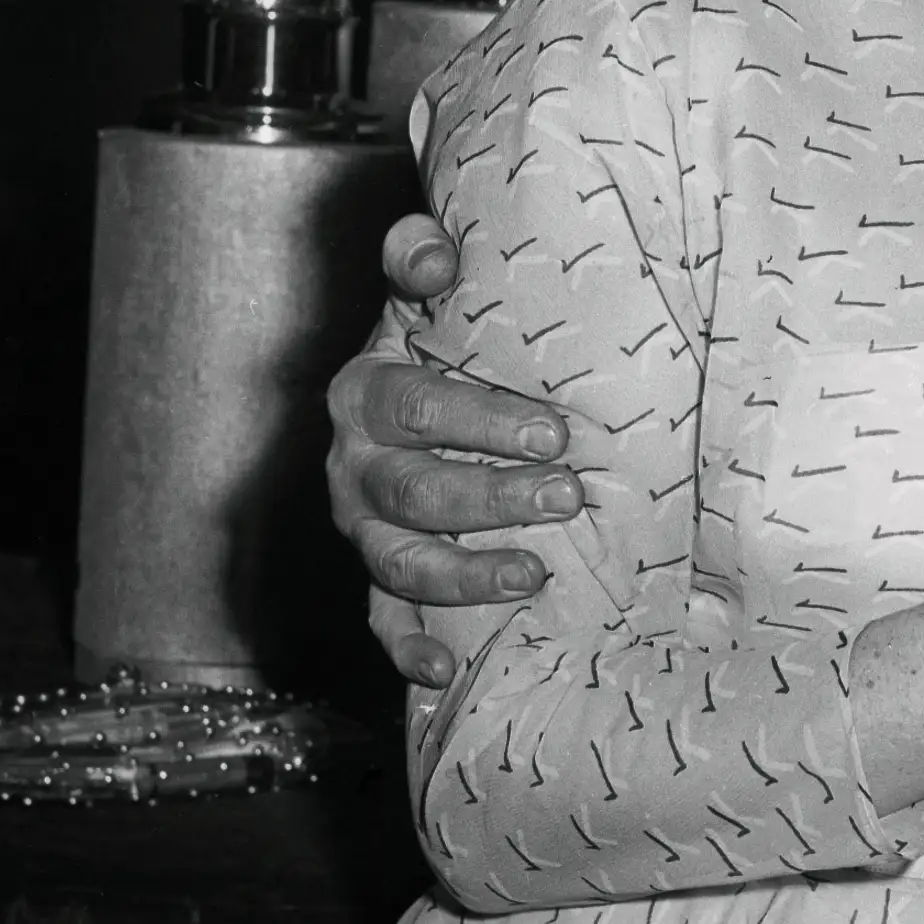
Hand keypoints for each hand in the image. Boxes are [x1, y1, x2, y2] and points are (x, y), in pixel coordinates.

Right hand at [324, 213, 582, 687]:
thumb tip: (430, 251)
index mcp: (366, 392)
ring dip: (466, 573)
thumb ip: (420, 258)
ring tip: (536, 573)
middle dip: (493, 498)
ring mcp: (363, 528)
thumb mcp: (429, 292)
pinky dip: (410, 649)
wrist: (418, 397)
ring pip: (401, 559)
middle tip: (569, 495)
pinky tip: (447, 672)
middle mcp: (353, 465)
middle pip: (415, 490)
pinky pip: (382, 621)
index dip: (482, 421)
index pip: (415, 407)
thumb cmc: (441, 343)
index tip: (557, 431)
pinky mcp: (378, 577)